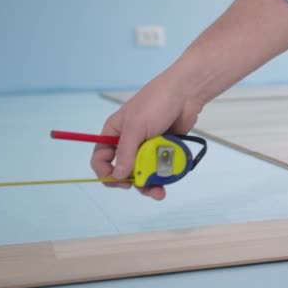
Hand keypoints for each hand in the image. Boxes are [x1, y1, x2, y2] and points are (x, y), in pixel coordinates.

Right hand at [91, 73, 203, 199]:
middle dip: (131, 181)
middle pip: (123, 170)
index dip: (105, 172)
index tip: (117, 180)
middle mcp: (129, 142)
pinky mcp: (163, 150)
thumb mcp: (136, 127)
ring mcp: (146, 147)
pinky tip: (168, 181)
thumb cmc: (156, 103)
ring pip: (143, 172)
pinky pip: (159, 169)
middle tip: (140, 186)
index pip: (101, 158)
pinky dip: (162, 176)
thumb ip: (126, 152)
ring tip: (159, 193)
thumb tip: (118, 175)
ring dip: (149, 184)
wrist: (186, 94)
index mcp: (114, 133)